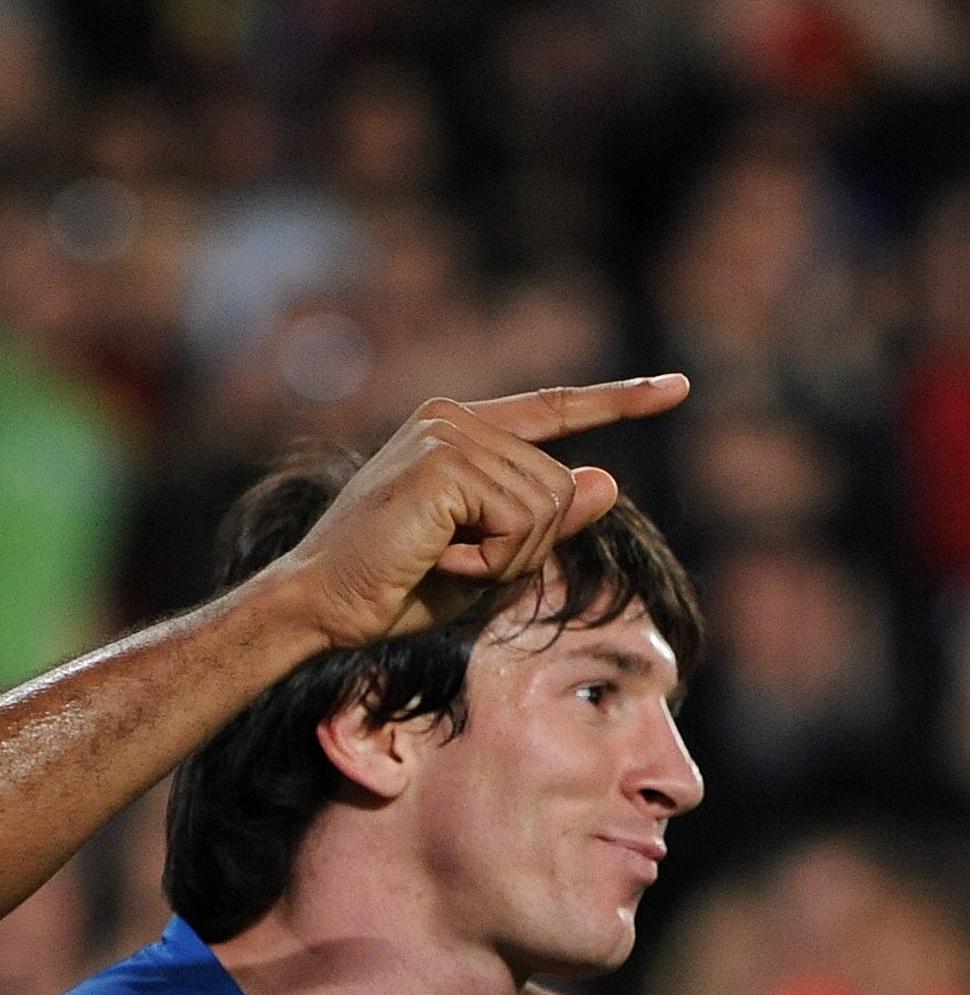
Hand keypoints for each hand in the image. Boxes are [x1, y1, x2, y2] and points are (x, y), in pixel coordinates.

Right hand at [268, 376, 689, 649]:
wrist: (317, 606)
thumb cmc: (386, 591)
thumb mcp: (485, 560)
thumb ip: (545, 521)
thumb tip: (608, 480)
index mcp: (455, 432)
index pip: (551, 409)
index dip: (618, 399)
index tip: (677, 388)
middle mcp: (451, 419)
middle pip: (557, 485)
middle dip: (522, 548)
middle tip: (452, 567)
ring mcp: (446, 435)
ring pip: (545, 506)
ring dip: (504, 559)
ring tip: (439, 564)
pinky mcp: (443, 463)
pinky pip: (521, 520)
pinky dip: (490, 561)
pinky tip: (438, 562)